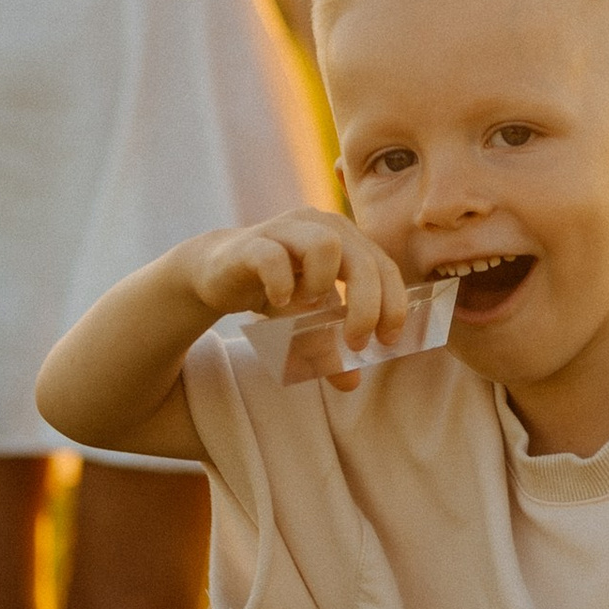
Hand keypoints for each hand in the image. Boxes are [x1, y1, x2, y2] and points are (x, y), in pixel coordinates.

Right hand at [176, 207, 408, 391]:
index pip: (385, 267)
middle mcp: (320, 226)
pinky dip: (281, 285)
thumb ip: (328, 347)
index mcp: (346, 239)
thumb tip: (351, 382)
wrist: (215, 272)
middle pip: (362, 259)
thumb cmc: (274, 289)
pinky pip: (273, 257)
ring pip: (325, 245)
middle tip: (356, 343)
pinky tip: (279, 303)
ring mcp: (285, 229)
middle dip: (367, 307)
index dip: (393, 304)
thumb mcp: (306, 322)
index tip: (388, 340)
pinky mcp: (251, 243)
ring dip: (324, 286)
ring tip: (309, 308)